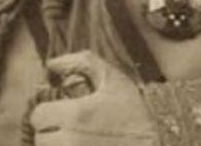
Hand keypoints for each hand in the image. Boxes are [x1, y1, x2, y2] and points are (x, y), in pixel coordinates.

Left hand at [28, 50, 158, 145]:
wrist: (162, 141)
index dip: (46, 112)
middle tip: (66, 129)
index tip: (58, 113)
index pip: (38, 116)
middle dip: (50, 133)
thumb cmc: (137, 111)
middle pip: (40, 141)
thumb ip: (81, 63)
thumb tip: (51, 64)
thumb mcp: (113, 79)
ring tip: (74, 142)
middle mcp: (71, 142)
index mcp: (75, 114)